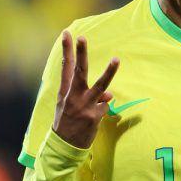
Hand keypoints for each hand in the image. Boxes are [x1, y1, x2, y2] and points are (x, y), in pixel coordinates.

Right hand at [52, 31, 119, 148]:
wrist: (63, 147)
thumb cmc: (67, 122)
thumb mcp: (69, 106)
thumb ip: (87, 95)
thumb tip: (108, 93)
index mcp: (65, 92)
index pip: (66, 67)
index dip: (66, 50)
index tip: (66, 33)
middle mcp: (73, 97)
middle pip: (80, 71)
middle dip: (81, 53)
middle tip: (82, 37)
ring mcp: (84, 106)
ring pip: (100, 86)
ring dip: (109, 72)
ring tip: (116, 59)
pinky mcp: (94, 117)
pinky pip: (105, 106)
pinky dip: (103, 108)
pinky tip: (95, 117)